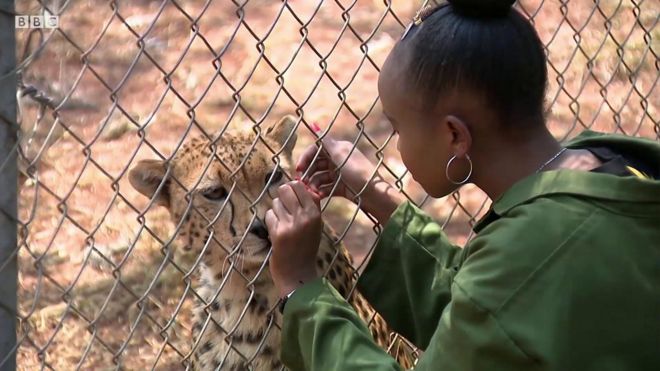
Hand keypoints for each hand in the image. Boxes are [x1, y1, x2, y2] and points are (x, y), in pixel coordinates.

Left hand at [265, 181, 321, 297]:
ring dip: (276, 210)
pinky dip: (271, 221)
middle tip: (284, 205)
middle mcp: (303, 217)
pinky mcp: (277, 233)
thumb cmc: (306, 247)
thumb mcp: (315, 225)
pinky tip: (277, 231)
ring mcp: (290, 225)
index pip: (300, 186)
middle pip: (285, 189)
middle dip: (282, 195)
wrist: (298, 272)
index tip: (291, 194)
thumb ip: (311, 206)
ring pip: (276, 202)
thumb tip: (302, 185)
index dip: (292, 188)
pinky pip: (269, 215)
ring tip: (283, 222)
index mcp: (314, 214)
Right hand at [296, 135, 404, 223]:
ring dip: (313, 184)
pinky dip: (320, 191)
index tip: (299, 168)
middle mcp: (338, 159)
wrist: (374, 194)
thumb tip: (314, 125)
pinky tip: (317, 196)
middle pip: (316, 164)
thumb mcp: (341, 154)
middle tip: (301, 182)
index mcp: (338, 149)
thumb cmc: (358, 172)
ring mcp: (339, 174)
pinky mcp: (341, 187)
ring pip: (319, 177)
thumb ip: (326, 141)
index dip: (306, 157)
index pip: (316, 149)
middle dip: (308, 172)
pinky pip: (326, 188)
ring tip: (311, 192)